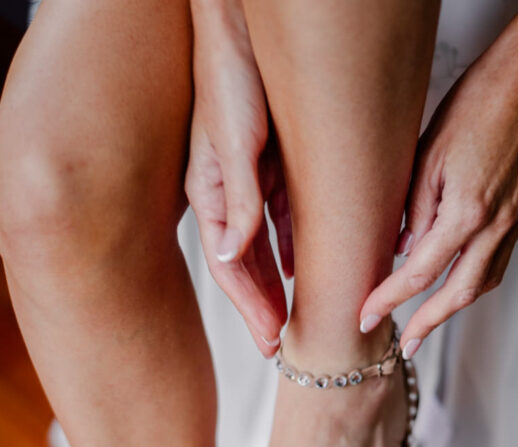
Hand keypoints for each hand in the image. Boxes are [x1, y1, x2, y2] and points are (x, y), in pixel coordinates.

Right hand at [185, 0, 292, 356]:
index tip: (271, 340)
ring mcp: (248, 182)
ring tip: (292, 318)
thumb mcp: (234, 142)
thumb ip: (237, 200)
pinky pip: (282, 219)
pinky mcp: (269, 166)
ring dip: (278, 283)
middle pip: (245, 266)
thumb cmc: (231, 75)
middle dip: (263, 307)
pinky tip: (305, 267)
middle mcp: (228, 195)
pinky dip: (293, 248)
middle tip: (281, 344)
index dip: (250, 307)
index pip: (229, 267)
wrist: (241, 28)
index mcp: (212, 194)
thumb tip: (233, 255)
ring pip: (264, 248)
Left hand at [359, 0, 517, 357]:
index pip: (418, 272)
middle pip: (458, 294)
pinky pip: (498, 260)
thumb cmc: (480, 102)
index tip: (366, 318)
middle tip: (406, 344)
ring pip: (484, 282)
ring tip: (429, 320)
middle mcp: (495, 225)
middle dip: (428, 324)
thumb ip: (414, 209)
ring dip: (454, 306)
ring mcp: (516, 221)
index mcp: (466, 212)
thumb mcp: (428, 155)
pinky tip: (457, 280)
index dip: (389, 300)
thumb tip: (402, 248)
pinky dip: (474, 279)